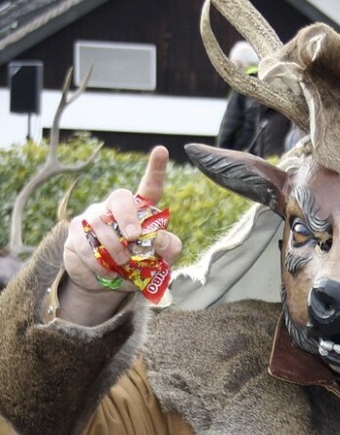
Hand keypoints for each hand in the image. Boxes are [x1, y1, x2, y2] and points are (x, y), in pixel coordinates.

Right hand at [60, 146, 181, 323]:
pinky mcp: (75, 234)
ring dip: (113, 249)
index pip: (149, 187)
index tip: (162, 151)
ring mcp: (92, 218)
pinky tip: (106, 273)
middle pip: (120, 198)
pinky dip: (97, 263)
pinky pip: (84, 245)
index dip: (156, 169)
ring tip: (121, 266)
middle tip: (134, 237)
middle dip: (127, 216)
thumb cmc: (138, 266)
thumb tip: (161, 238)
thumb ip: (169, 248)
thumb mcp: (161, 262)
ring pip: (99, 224)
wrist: (108, 284)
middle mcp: (115, 208)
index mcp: (140, 211)